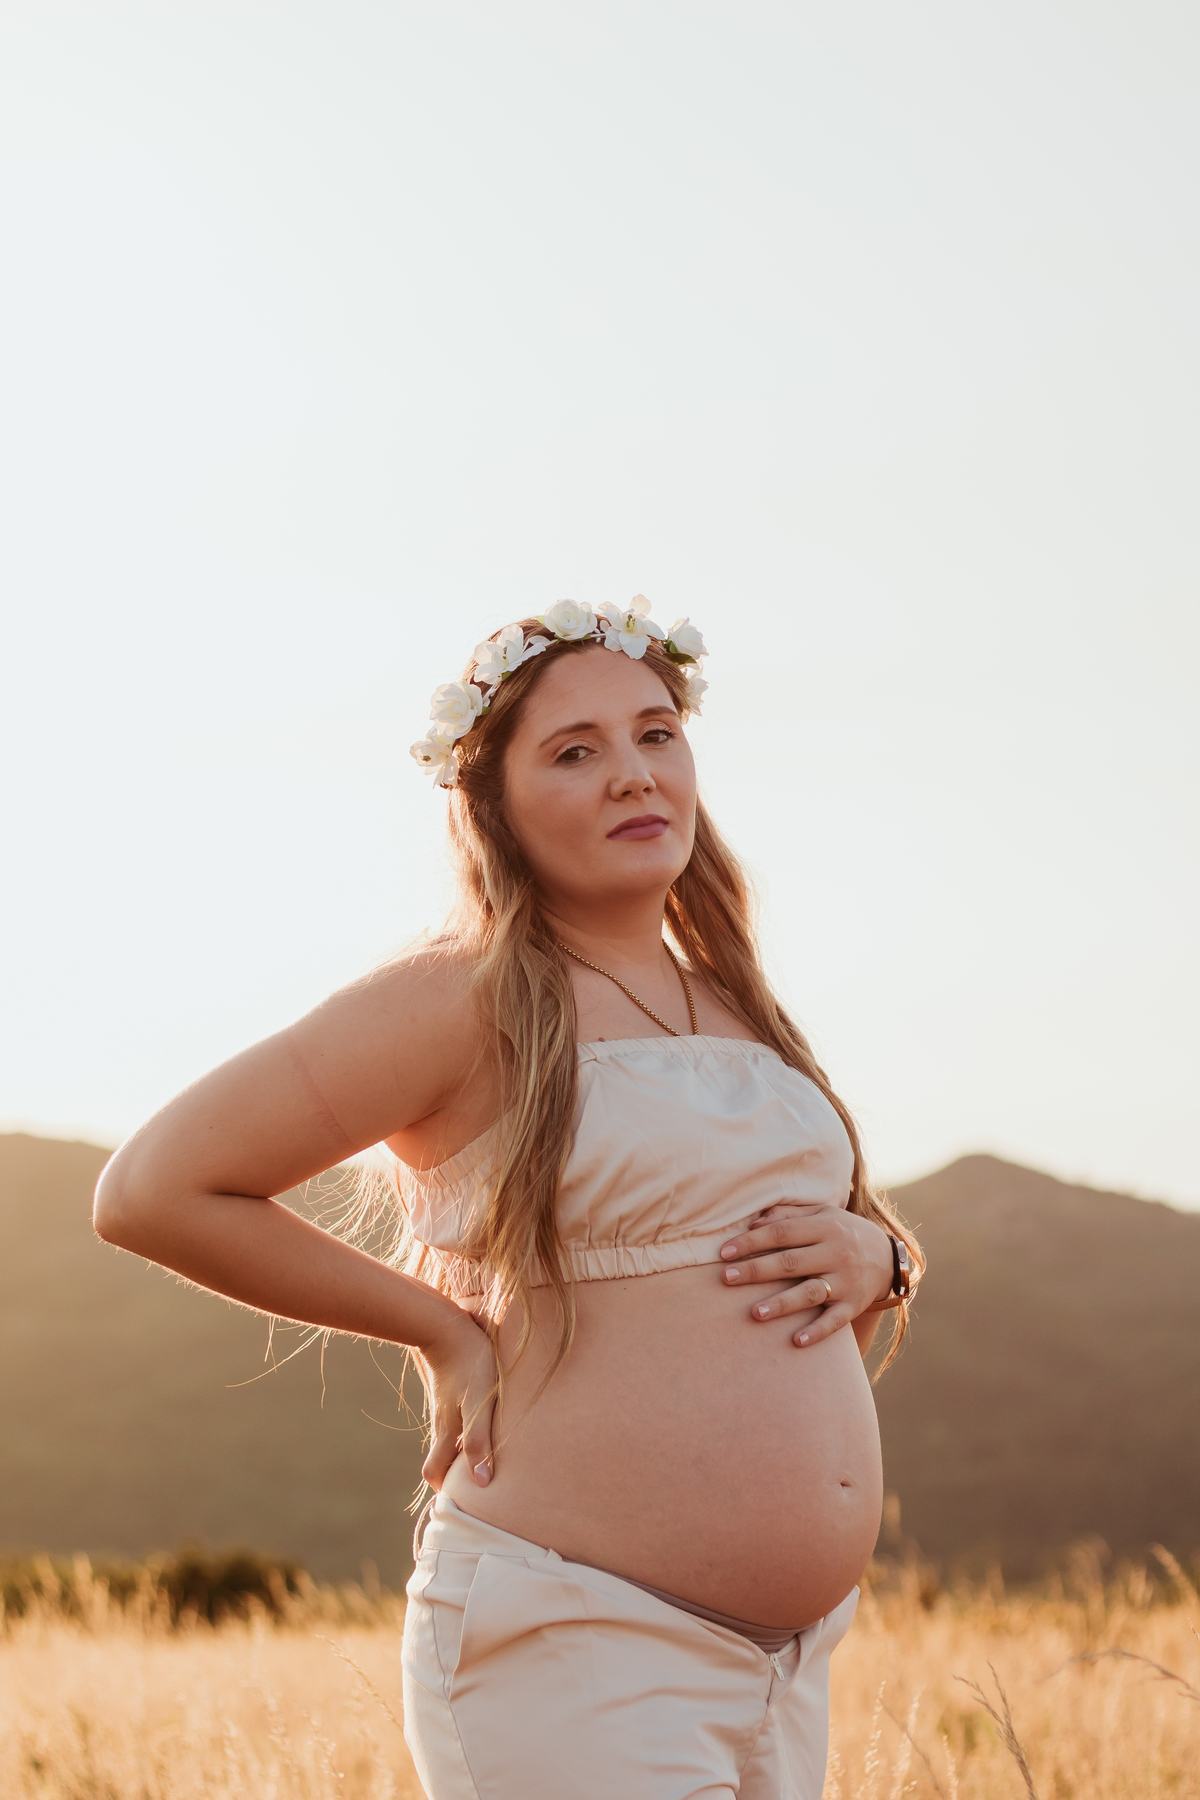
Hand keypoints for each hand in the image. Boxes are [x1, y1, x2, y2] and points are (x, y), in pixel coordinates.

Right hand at [419, 1307, 499, 1489]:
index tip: (464, 1503)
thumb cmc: (469, 1362)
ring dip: (464, 1453)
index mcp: (446, 1431)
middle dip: (454, 1476)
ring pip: (450, 1439)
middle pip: (441, 1458)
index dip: (445, 1491)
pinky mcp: (452, 1390)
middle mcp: (442, 1422)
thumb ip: (480, 1439)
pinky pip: (457, 1420)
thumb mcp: (479, 1402)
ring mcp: (445, 1406)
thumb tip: (482, 1484)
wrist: (444, 1324)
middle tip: (478, 1488)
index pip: (435, 1473)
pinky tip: (486, 1426)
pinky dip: (467, 1432)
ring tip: (488, 1461)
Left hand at [718, 1202, 892, 1346]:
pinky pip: (835, 1321)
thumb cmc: (843, 1233)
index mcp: (825, 1227)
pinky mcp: (854, 1305)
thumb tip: (753, 1224)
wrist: (890, 1258)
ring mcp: (846, 1281)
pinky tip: (797, 1341)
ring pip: (809, 1293)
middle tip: (726, 1278)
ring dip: (782, 1303)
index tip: (724, 1253)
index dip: (751, 1242)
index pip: (781, 1233)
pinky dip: (817, 1331)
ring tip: (755, 1313)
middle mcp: (835, 1253)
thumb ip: (788, 1215)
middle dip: (756, 1270)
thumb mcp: (822, 1215)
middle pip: (790, 1262)